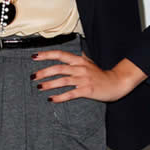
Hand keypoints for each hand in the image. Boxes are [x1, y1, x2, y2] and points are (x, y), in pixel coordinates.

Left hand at [31, 50, 146, 102]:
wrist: (116, 83)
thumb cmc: (101, 74)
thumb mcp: (90, 62)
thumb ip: (81, 57)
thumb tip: (77, 50)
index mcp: (79, 60)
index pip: (60, 55)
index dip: (46, 55)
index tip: (34, 56)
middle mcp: (80, 68)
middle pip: (58, 68)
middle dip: (43, 72)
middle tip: (33, 76)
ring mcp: (83, 79)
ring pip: (62, 80)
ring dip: (49, 84)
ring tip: (39, 87)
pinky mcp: (86, 90)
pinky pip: (70, 93)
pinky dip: (60, 97)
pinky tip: (51, 99)